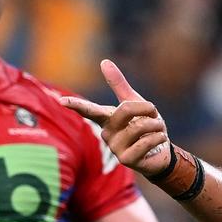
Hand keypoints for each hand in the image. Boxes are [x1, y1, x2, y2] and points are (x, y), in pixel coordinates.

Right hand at [60, 59, 172, 175]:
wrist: (161, 151)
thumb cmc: (146, 125)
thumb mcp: (134, 102)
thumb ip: (119, 84)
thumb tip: (104, 61)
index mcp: (106, 118)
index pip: (89, 109)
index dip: (76, 104)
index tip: (61, 100)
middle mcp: (106, 133)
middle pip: (125, 110)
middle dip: (146, 108)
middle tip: (154, 114)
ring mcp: (114, 148)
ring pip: (140, 126)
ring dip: (156, 124)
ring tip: (157, 130)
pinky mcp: (126, 160)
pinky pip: (147, 142)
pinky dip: (159, 137)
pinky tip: (158, 142)